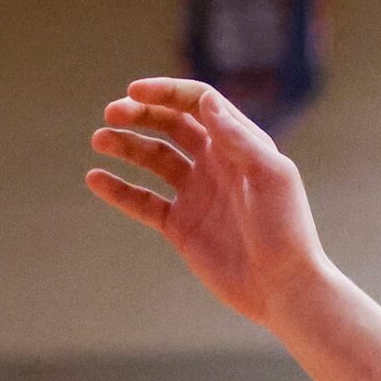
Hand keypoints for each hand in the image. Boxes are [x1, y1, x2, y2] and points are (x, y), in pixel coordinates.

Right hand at [87, 78, 328, 326]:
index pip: (198, 103)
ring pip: (152, 158)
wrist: (282, 288)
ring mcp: (195, 194)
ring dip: (125, 145)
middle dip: (140, 114)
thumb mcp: (270, 176)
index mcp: (239, 145)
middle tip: (110, 114)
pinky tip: (95, 179)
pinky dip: (118, 190)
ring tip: (99, 139)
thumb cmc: (286, 229)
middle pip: (170, 125)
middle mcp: (215, 163)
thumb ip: (238, 138)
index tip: (134, 92)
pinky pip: (141, 201)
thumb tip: (206, 101)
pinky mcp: (179, 225)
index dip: (166, 92)